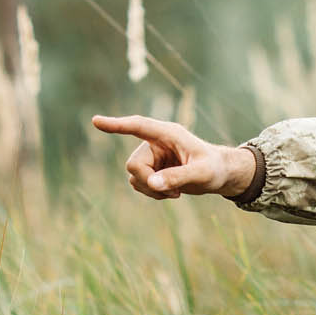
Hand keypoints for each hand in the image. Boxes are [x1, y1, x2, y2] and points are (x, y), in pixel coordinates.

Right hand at [91, 114, 255, 199]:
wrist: (220, 175)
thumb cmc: (215, 168)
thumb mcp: (202, 173)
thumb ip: (178, 177)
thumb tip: (152, 183)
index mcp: (168, 133)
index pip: (138, 126)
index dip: (117, 125)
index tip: (96, 121)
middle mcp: (156, 142)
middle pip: (134, 164)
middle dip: (148, 182)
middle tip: (172, 192)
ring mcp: (152, 156)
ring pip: (134, 176)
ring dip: (152, 190)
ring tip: (176, 192)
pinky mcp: (151, 169)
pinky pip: (138, 184)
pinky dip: (152, 193)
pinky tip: (172, 193)